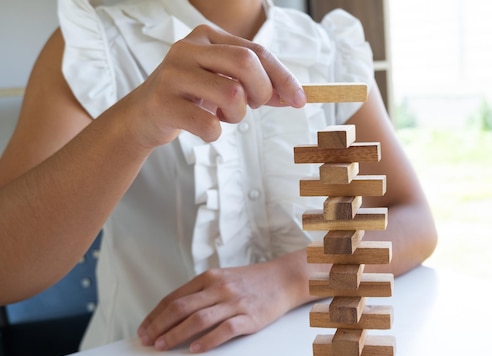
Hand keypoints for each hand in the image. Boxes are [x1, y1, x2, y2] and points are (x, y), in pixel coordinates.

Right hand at [118, 24, 305, 149]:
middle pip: (246, 64)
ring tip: (222, 116)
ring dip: (237, 115)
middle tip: (254, 106)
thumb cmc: (191, 97)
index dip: (283, 77)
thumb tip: (293, 95)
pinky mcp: (163, 103)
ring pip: (232, 94)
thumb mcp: (223, 83)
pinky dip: (215, 133)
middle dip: (262, 91)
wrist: (143, 116)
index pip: (256, 51)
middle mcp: (188, 48)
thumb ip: (256, 85)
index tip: (300, 100)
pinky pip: (209, 124)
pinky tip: (204, 127)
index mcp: (207, 36)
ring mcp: (172, 74)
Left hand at [137, 260, 300, 352]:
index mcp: (209, 277)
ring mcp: (234, 302)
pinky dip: (207, 340)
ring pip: (198, 319)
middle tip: (147, 341)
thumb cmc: (251, 282)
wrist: (284, 279)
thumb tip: (172, 312)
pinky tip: (195, 349)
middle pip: (181, 308)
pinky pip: (224, 330)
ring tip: (163, 346)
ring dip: (176, 334)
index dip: (155, 315)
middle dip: (159, 326)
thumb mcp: (223, 278)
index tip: (144, 330)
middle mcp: (219, 288)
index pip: (174, 298)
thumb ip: (200, 292)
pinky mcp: (249, 317)